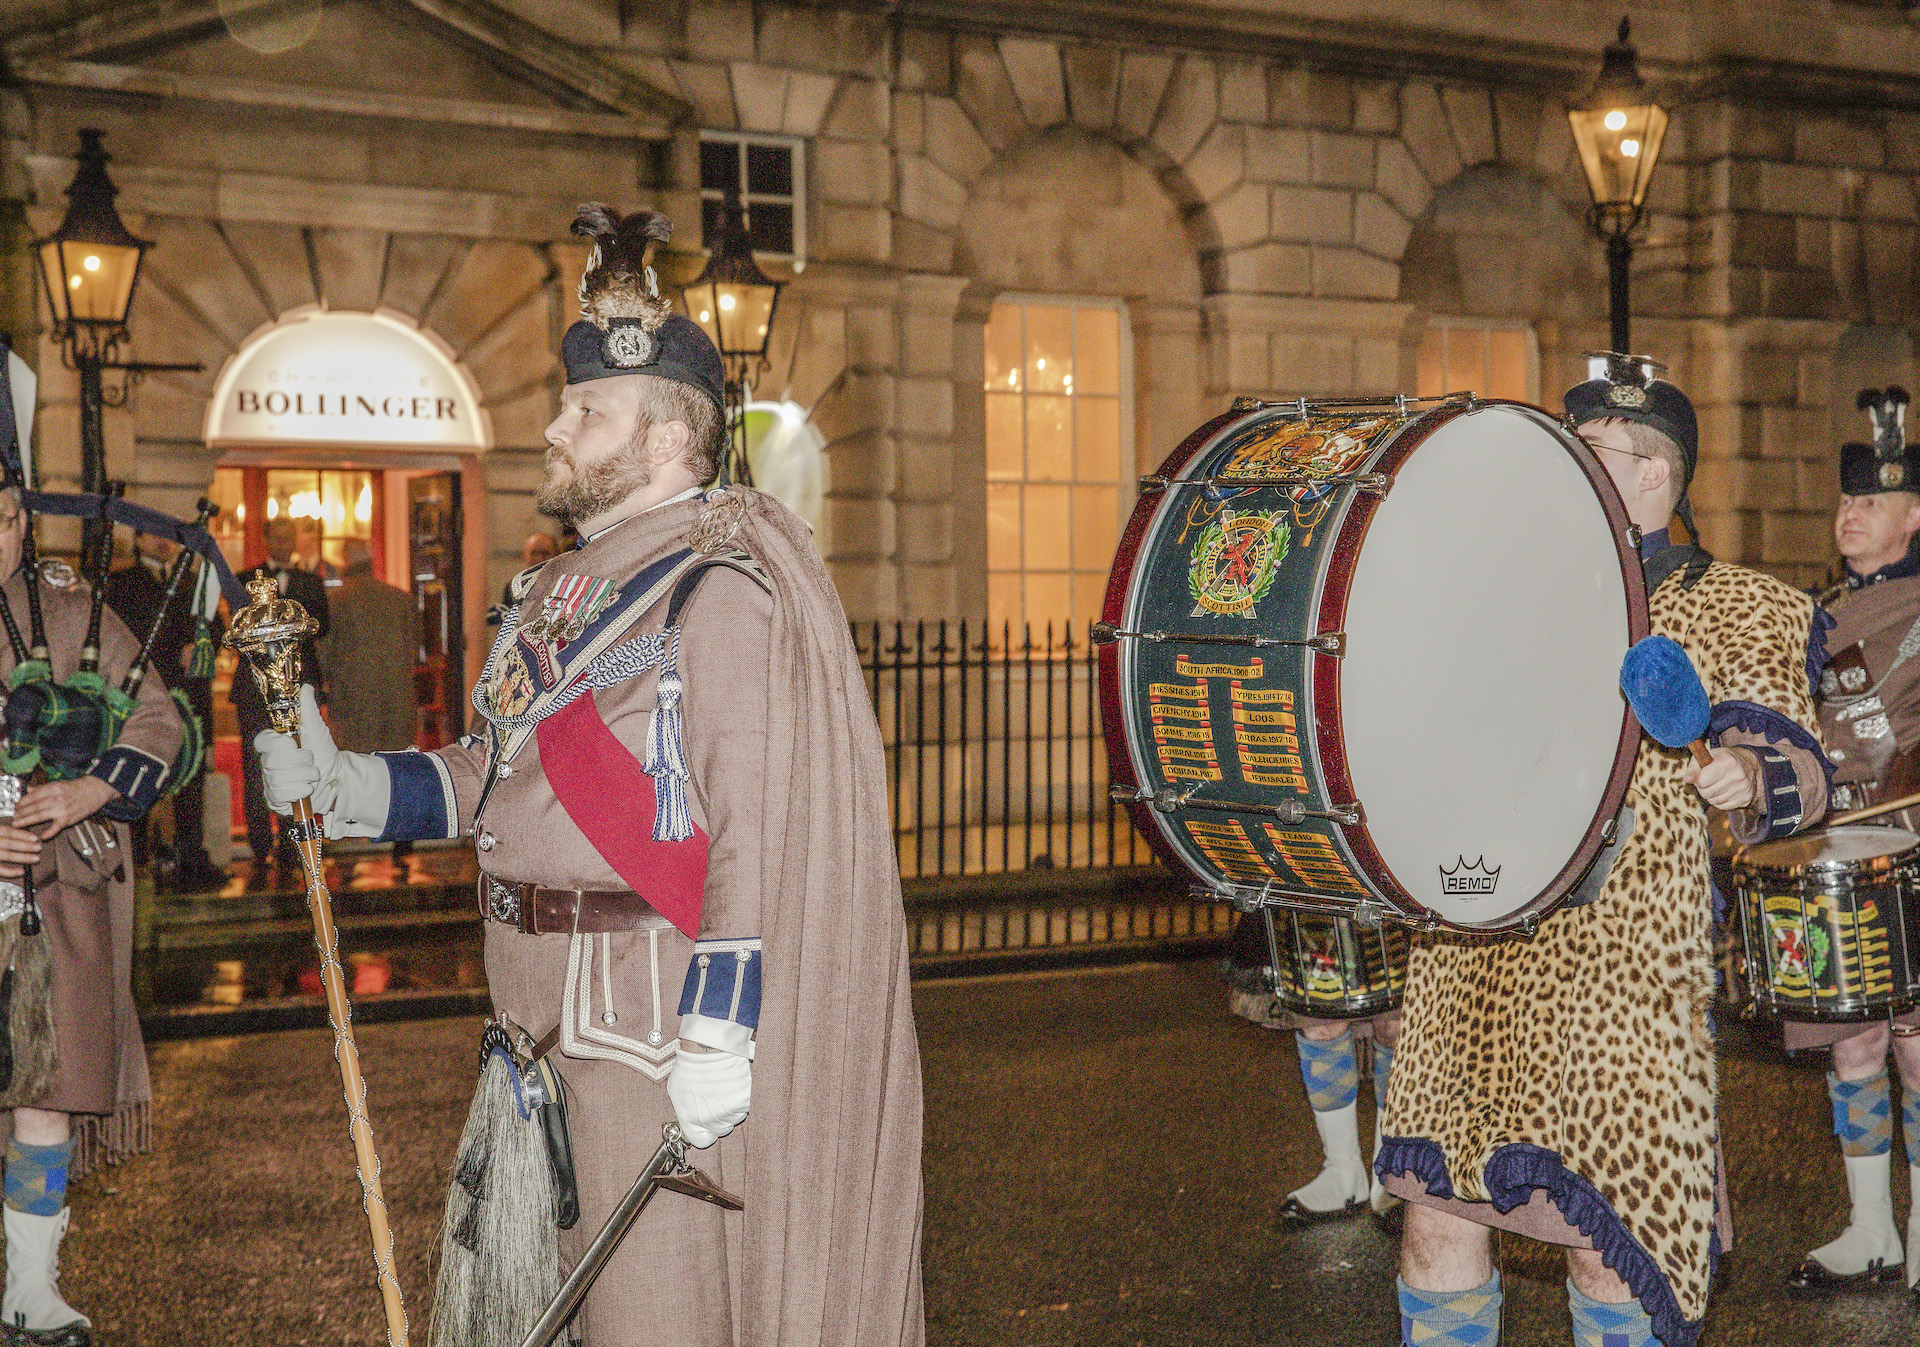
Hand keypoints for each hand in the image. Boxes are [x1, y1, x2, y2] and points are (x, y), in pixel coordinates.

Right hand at [0, 822, 42, 878]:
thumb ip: (2, 834)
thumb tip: (19, 834)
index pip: (6, 831)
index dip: (21, 834)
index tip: (35, 837)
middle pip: (8, 843)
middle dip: (25, 845)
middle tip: (39, 847)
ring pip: (6, 855)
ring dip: (22, 857)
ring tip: (36, 858)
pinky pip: (0, 870)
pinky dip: (10, 871)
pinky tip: (21, 871)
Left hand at [13, 776, 116, 838]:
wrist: (97, 790)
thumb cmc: (78, 787)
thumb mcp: (60, 783)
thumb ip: (44, 788)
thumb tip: (29, 790)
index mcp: (53, 788)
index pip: (32, 796)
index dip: (22, 802)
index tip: (16, 806)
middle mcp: (56, 798)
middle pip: (33, 807)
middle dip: (20, 813)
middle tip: (13, 818)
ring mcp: (62, 809)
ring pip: (39, 816)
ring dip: (26, 821)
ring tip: (18, 824)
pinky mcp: (69, 818)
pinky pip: (56, 827)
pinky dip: (49, 832)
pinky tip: (42, 836)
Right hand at [252, 685, 337, 815]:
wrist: (337, 779)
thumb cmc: (324, 752)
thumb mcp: (317, 729)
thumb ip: (308, 709)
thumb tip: (306, 687)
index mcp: (275, 745)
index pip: (262, 741)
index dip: (277, 744)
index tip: (294, 743)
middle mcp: (268, 763)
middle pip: (273, 762)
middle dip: (301, 761)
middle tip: (312, 759)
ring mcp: (270, 782)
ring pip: (278, 779)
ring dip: (304, 776)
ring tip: (313, 774)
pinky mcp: (276, 799)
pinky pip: (281, 795)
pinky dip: (300, 792)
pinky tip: (308, 789)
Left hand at [666, 1043, 750, 1147]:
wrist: (707, 1048)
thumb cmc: (690, 1066)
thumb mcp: (676, 1092)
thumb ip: (685, 1111)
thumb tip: (692, 1120)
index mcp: (690, 1119)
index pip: (701, 1141)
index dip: (706, 1133)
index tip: (709, 1126)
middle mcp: (708, 1120)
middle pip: (721, 1129)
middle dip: (720, 1117)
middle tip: (719, 1099)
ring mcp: (727, 1111)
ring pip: (735, 1117)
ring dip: (733, 1107)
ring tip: (726, 1088)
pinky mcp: (743, 1101)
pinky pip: (746, 1106)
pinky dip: (743, 1098)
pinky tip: (735, 1085)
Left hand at [1685, 746, 1760, 811]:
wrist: (1747, 765)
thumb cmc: (1720, 760)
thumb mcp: (1706, 757)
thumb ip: (1693, 769)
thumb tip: (1687, 780)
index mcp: (1727, 762)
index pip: (1702, 781)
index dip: (1699, 779)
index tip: (1703, 774)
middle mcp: (1738, 775)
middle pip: (1707, 793)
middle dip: (1704, 788)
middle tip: (1709, 780)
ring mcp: (1744, 788)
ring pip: (1714, 801)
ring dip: (1712, 795)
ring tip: (1718, 784)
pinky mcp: (1746, 798)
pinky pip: (1724, 807)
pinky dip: (1721, 801)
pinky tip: (1725, 791)